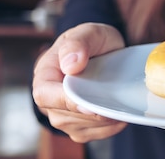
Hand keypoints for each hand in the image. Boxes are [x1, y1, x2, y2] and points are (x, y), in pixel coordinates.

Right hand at [32, 22, 127, 142]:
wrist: (103, 52)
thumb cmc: (91, 41)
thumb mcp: (88, 32)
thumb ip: (78, 43)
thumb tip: (71, 64)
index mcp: (44, 75)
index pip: (45, 95)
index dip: (66, 101)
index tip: (89, 102)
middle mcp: (49, 99)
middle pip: (66, 116)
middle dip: (93, 111)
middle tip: (117, 100)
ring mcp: (63, 116)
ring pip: (82, 128)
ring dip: (104, 118)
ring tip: (119, 100)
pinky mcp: (79, 127)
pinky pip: (95, 133)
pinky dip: (111, 125)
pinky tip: (119, 110)